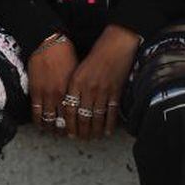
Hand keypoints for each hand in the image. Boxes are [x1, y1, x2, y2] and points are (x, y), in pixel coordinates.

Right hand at [28, 35, 77, 135]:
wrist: (47, 42)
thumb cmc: (66, 53)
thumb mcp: (77, 71)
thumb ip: (78, 88)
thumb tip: (83, 100)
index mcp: (73, 90)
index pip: (76, 115)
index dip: (78, 126)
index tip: (81, 131)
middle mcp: (61, 96)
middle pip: (64, 121)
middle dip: (67, 132)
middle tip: (69, 136)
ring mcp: (46, 95)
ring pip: (50, 120)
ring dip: (53, 129)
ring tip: (56, 134)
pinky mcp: (35, 91)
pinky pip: (36, 112)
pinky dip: (39, 122)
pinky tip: (42, 127)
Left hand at [63, 25, 140, 140]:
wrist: (115, 45)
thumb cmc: (96, 55)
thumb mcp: (79, 69)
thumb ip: (74, 87)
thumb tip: (69, 107)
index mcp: (76, 82)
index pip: (69, 110)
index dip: (69, 125)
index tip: (69, 134)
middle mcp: (88, 88)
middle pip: (82, 117)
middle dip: (81, 132)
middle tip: (81, 139)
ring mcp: (103, 91)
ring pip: (97, 118)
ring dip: (95, 131)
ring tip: (93, 138)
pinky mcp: (115, 91)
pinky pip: (111, 113)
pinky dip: (109, 124)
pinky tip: (107, 131)